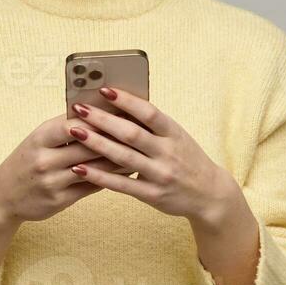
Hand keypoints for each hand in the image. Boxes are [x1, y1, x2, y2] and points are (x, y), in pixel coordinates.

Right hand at [0, 112, 134, 225]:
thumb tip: (101, 110)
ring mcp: (52, 181)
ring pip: (93, 167)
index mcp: (40, 137)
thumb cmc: (27, 160)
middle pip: (87, 145)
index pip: (74, 123)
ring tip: (140, 149)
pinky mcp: (59, 200)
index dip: (99, 117)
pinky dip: (111, 177)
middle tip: (140, 129)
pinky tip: (127, 170)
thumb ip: (65, 126)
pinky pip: (91, 186)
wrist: (4, 196)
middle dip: (115, 136)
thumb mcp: (39, 139)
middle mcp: (44, 159)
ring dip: (118, 158)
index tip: (123, 110)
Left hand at [66, 86, 237, 225]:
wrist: (210, 194)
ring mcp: (160, 174)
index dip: (126, 100)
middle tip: (79, 108)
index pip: (149, 112)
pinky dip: (99, 176)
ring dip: (96, 144)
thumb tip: (119, 104)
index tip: (104, 89)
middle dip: (103, 119)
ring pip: (123, 157)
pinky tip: (79, 168)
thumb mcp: (178, 136)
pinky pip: (122, 184)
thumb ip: (153, 125)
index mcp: (174, 133)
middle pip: (131, 133)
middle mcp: (168, 152)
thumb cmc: (187, 159)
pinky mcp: (152, 195)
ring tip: (75, 131)